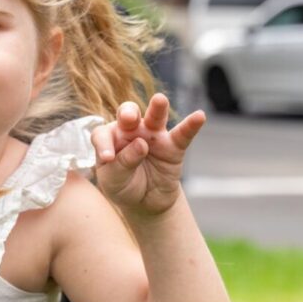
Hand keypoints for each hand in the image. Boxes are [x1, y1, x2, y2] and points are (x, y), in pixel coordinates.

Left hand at [91, 93, 206, 218]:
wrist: (145, 202)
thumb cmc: (124, 186)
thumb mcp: (114, 181)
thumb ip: (122, 163)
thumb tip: (141, 144)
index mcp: (110, 138)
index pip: (102, 134)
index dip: (104, 144)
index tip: (108, 158)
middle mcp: (131, 131)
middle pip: (128, 114)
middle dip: (128, 113)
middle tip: (129, 118)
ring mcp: (153, 136)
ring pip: (155, 117)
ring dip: (157, 108)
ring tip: (160, 99)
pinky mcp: (173, 146)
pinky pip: (183, 134)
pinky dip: (191, 125)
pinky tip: (199, 116)